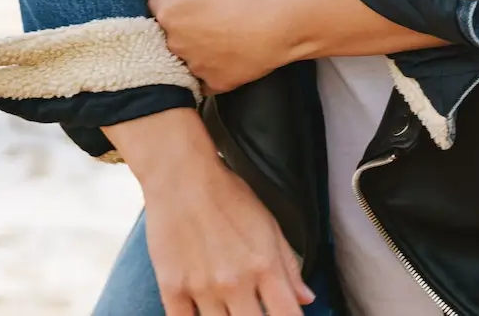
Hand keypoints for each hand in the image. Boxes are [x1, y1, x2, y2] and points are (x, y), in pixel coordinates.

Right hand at [107, 108, 314, 315]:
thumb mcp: (269, 225)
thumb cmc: (228, 196)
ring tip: (231, 308)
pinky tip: (203, 313)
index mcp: (265, 266)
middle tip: (255, 310)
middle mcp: (235, 282)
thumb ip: (289, 265)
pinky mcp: (172, 289)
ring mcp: (202, 288)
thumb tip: (306, 298)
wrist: (182, 176)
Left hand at [150, 0, 297, 92]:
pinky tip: (224, 59)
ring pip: (186, 56)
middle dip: (181, 24)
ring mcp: (194, 66)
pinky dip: (211, 70)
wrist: (275, 25)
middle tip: (206, 15)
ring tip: (219, 36)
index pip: (155, 2)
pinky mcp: (214, 82)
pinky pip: (206, 78)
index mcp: (168, 13)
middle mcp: (174, 44)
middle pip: (169, 32)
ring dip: (195, 48)